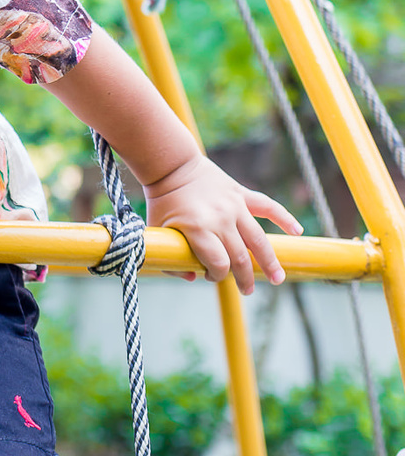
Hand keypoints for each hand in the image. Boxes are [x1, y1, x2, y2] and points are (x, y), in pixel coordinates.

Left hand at [144, 154, 301, 295]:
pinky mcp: (241, 194)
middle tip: (248, 290)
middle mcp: (220, 219)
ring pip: (258, 239)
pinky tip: (297, 231)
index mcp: (198, 229)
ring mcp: (234, 206)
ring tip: (278, 278)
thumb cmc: (162, 201)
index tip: (211, 276)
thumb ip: (171, 259)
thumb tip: (192, 277)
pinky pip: (267, 206)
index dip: (217, 276)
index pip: (219, 263)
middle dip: (245, 278)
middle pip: (240, 257)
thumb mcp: (158, 231)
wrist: (172, 165)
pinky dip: (284, 218)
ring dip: (270, 261)